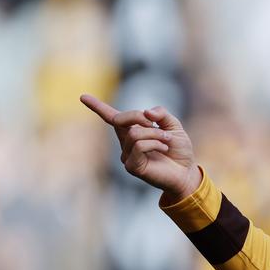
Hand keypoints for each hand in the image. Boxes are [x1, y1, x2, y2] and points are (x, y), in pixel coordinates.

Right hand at [80, 93, 200, 201]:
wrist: (187, 172)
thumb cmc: (179, 150)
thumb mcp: (173, 126)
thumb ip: (161, 114)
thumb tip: (146, 112)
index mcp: (132, 130)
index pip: (111, 117)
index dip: (97, 106)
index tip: (82, 96)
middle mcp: (125, 142)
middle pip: (120, 119)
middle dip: (139, 116)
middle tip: (156, 125)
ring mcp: (126, 155)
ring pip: (134, 133)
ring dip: (155, 133)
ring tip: (167, 141)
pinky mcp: (131, 166)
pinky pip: (139, 146)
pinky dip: (155, 143)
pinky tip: (164, 149)